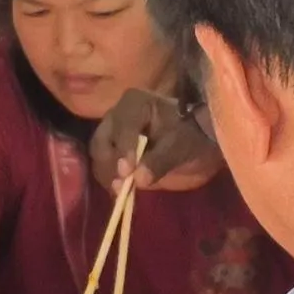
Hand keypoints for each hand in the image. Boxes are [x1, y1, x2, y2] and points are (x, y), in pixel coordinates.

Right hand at [94, 89, 217, 193]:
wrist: (194, 139)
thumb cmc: (189, 135)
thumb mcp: (180, 146)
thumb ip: (160, 161)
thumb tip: (138, 179)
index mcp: (135, 103)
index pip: (123, 127)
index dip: (124, 150)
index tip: (128, 172)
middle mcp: (116, 114)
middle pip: (102, 140)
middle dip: (110, 164)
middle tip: (122, 183)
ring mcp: (111, 131)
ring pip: (98, 153)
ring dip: (107, 173)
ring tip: (121, 189)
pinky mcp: (111, 148)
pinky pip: (103, 164)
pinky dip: (109, 177)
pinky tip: (120, 189)